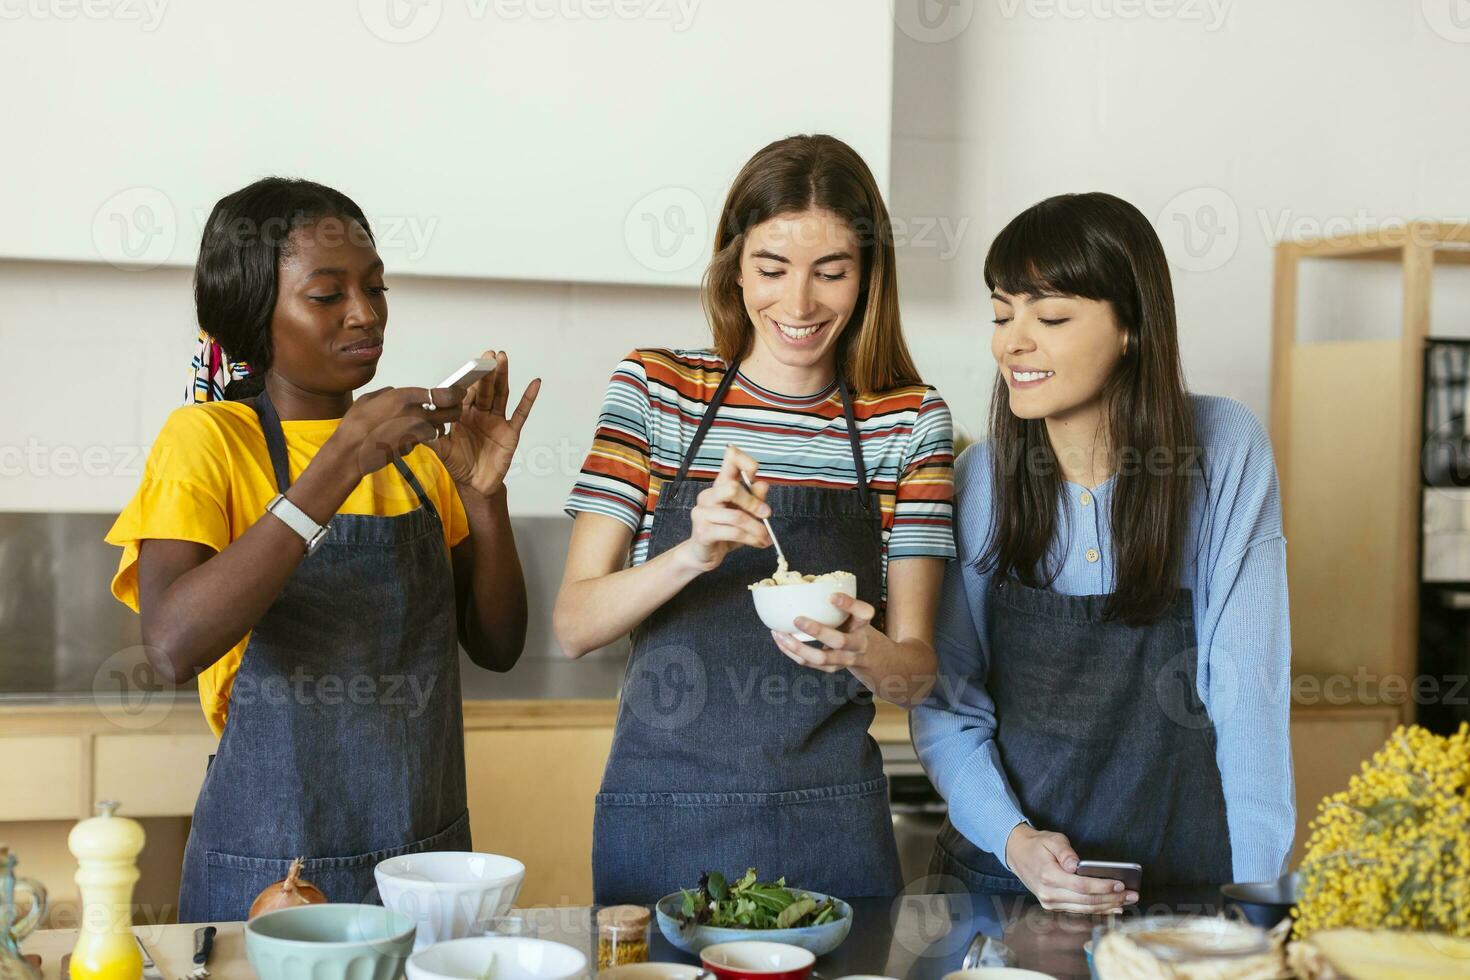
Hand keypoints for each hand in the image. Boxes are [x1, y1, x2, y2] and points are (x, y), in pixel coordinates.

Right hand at [331, 384, 466, 479]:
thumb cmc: (356, 425)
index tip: (458, 392)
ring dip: (437, 425)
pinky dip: (422, 437)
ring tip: (425, 423)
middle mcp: (416, 415)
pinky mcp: (414, 447)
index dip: (455, 393)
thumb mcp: (370, 399)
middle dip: (454, 410)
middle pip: (451, 413)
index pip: (444, 394)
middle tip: (452, 408)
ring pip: (440, 428)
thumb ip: (388, 393)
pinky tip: (408, 435)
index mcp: (406, 397)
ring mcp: (417, 433)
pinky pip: (425, 440)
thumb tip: (395, 392)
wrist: (352, 452)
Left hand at [433, 350, 540, 497]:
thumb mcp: (440, 448)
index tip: (468, 363)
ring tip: (503, 358)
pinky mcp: (510, 431)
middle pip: (485, 388)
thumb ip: (430, 435)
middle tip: (488, 354)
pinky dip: (528, 398)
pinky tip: (534, 383)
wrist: (475, 485)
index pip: (466, 392)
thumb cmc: (459, 464)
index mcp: (463, 415)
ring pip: (500, 394)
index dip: (467, 378)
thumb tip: (413, 423)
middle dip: (486, 371)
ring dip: (502, 376)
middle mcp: (481, 414)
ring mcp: (497, 421)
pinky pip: (521, 413)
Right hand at [679, 444, 771, 572]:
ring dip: (757, 528)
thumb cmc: (726, 530)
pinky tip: (758, 543)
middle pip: (732, 488)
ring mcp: (702, 513)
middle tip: (767, 515)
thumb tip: (763, 485)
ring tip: (765, 537)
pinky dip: (751, 539)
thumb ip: (754, 499)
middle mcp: (708, 495)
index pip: (729, 458)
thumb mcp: (746, 513)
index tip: (755, 472)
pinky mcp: (703, 532)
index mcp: (720, 484)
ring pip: (737, 516)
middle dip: (754, 503)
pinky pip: (733, 532)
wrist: (706, 554)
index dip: (745, 460)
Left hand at [772, 593, 876, 672]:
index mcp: (863, 623)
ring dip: (798, 647)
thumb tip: (805, 586)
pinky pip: (810, 663)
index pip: (863, 612)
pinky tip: (781, 641)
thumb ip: (840, 602)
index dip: (848, 604)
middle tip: (797, 619)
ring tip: (780, 634)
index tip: (832, 596)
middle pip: (839, 641)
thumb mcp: (855, 612)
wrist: (869, 654)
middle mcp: (857, 643)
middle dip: (817, 631)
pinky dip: (792, 652)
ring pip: (821, 658)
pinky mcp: (832, 668)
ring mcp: (845, 659)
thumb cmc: (854, 626)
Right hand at [1004, 824, 1136, 913]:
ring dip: (1107, 906)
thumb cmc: (1038, 845)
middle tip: (1131, 895)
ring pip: (1084, 908)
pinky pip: (1078, 910)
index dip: (1102, 886)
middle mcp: (1048, 893)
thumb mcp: (1052, 839)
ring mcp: (1049, 902)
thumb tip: (1076, 864)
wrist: (1018, 854)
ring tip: (1126, 902)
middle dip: (1111, 898)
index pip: (1081, 886)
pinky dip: (1096, 909)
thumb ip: (1065, 851)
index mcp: (1048, 875)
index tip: (1120, 884)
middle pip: (1086, 900)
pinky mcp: (1052, 906)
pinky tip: (1111, 907)